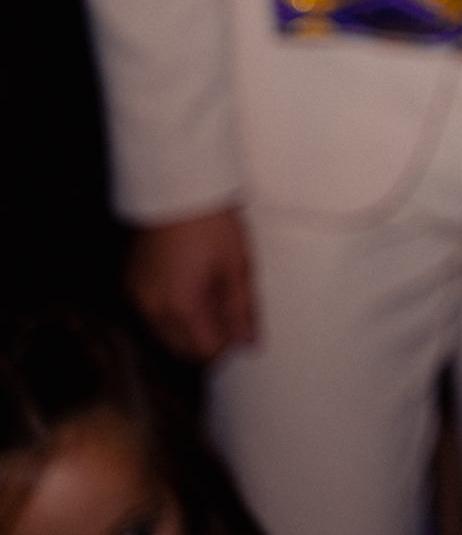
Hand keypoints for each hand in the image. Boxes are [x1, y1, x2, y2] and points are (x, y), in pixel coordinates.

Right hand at [128, 207, 257, 360]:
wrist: (177, 189)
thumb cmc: (212, 223)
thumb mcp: (236, 266)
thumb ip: (242, 309)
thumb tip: (249, 341)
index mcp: (181, 307)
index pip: (203, 351)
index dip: (227, 347)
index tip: (243, 332)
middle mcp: (152, 308)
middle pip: (181, 347)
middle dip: (208, 340)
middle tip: (233, 318)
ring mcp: (138, 295)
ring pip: (165, 331)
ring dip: (189, 327)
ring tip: (215, 297)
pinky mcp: (132, 281)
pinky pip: (152, 311)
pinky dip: (172, 311)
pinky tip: (194, 287)